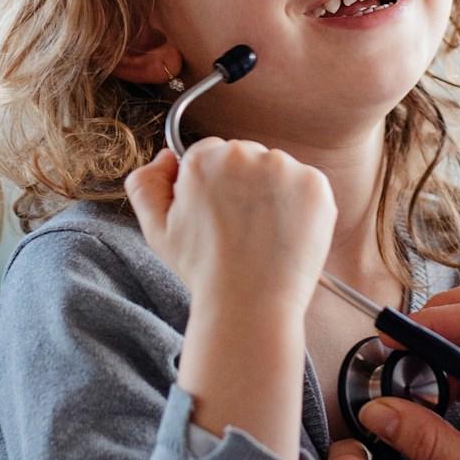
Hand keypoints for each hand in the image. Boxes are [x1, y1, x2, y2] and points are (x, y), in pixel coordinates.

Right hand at [125, 139, 335, 314]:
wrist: (250, 305)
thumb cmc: (205, 271)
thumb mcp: (157, 230)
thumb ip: (145, 185)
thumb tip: (166, 157)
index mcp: (203, 160)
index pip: (209, 155)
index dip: (212, 187)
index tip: (218, 214)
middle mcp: (243, 155)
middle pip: (244, 158)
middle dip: (242, 185)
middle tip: (240, 227)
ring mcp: (283, 167)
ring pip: (276, 170)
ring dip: (272, 192)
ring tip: (263, 234)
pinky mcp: (314, 185)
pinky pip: (305, 185)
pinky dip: (300, 206)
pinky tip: (285, 233)